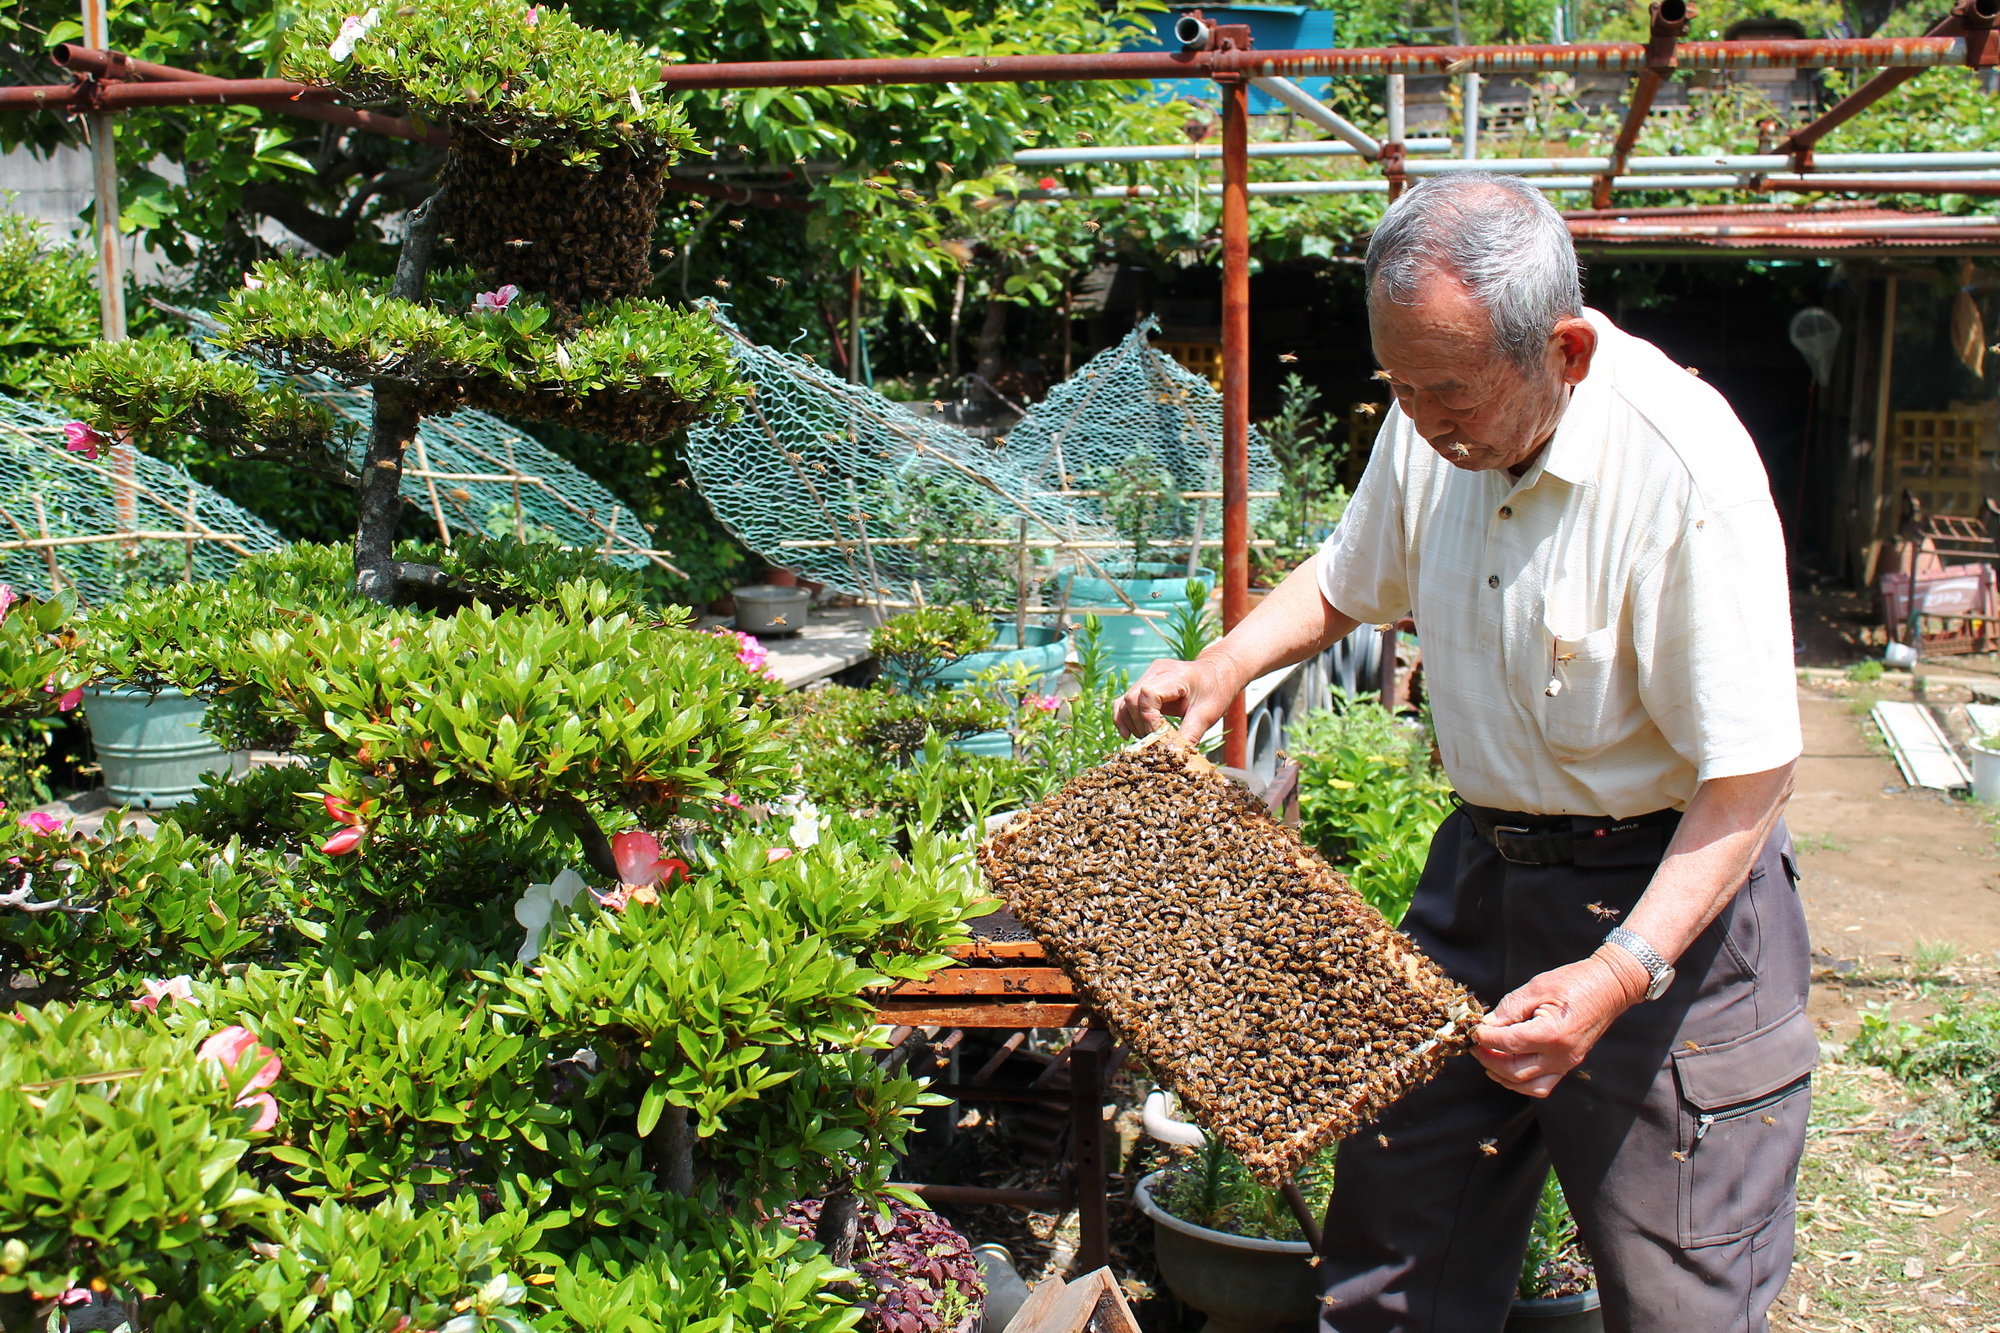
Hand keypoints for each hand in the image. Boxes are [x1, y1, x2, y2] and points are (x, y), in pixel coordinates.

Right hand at [1114, 655, 1236, 739]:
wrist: (1218, 673)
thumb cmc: (1216, 690)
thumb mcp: (1207, 714)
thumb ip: (1190, 734)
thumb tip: (1175, 757)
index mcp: (1176, 674)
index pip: (1148, 694)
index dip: (1149, 719)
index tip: (1159, 738)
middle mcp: (1157, 671)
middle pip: (1133, 698)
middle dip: (1140, 725)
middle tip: (1154, 743)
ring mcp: (1148, 676)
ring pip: (1125, 701)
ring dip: (1131, 724)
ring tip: (1146, 740)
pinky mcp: (1143, 684)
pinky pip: (1125, 701)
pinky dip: (1124, 718)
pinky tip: (1129, 734)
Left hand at [1471, 950, 1648, 1096]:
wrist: (1609, 988)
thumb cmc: (1574, 982)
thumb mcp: (1536, 987)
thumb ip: (1509, 1009)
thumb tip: (1487, 1025)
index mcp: (1551, 1033)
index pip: (1508, 1044)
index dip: (1485, 1038)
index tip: (1474, 1030)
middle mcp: (1560, 1055)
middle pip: (1513, 1070)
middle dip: (1488, 1059)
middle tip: (1476, 1045)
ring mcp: (1567, 1064)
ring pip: (1527, 1085)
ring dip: (1502, 1075)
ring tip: (1488, 1057)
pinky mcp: (1569, 1065)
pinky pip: (1542, 1085)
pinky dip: (1521, 1082)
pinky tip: (1507, 1068)